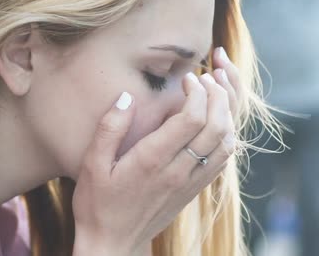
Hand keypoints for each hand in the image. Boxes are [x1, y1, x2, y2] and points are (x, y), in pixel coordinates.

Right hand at [72, 48, 240, 255]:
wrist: (111, 244)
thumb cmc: (97, 203)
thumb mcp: (91, 164)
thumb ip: (110, 128)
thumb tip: (127, 96)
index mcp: (152, 160)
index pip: (192, 118)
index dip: (197, 92)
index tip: (187, 78)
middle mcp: (178, 171)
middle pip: (216, 127)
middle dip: (218, 96)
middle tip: (207, 78)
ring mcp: (189, 183)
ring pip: (226, 144)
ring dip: (227, 114)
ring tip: (216, 95)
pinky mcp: (193, 191)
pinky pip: (222, 161)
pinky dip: (227, 136)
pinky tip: (216, 122)